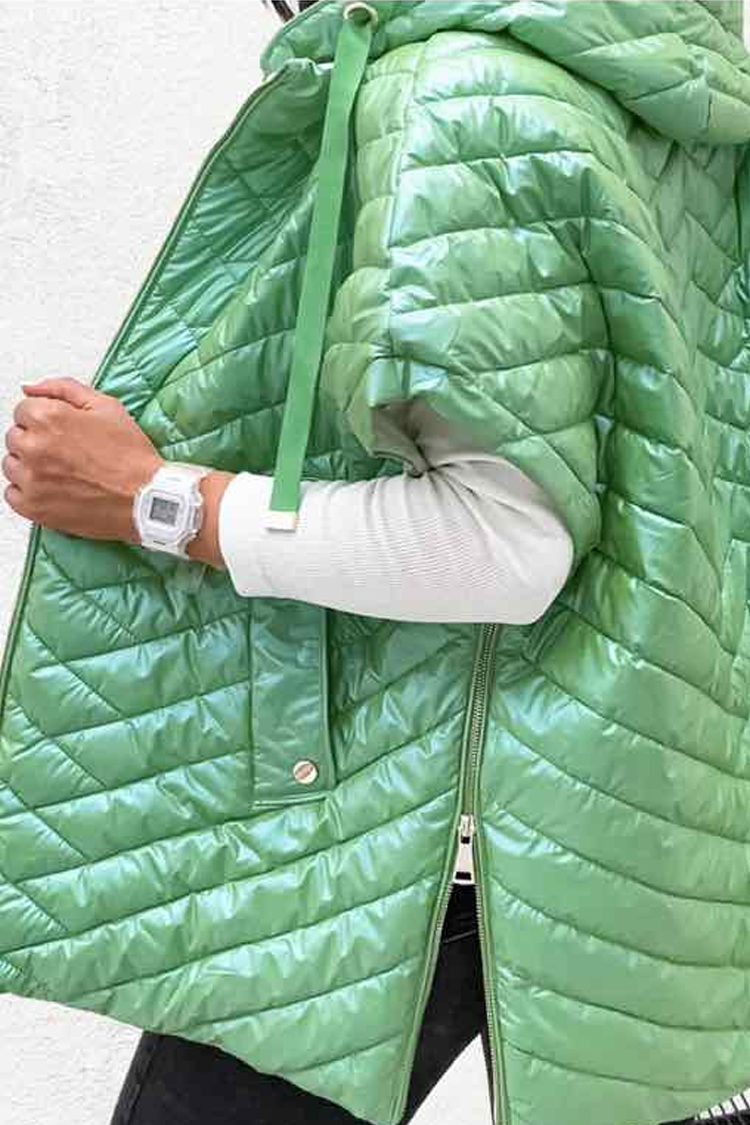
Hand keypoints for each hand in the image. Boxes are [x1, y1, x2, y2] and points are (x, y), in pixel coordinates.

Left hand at [2, 376, 164, 543]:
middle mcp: (35, 447)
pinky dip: (27, 491)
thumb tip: (31, 389)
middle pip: (16, 437)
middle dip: (36, 441)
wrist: (146, 498)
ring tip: (61, 472)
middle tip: (66, 452)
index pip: (23, 410)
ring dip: (30, 466)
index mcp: (49, 418)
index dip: (46, 419)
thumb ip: (63, 389)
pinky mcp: (33, 507)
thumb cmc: (131, 456)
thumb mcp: (106, 407)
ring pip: (12, 465)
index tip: (62, 431)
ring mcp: (31, 479)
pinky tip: (52, 489)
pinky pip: (11, 494)